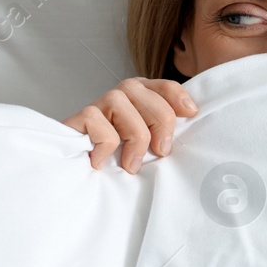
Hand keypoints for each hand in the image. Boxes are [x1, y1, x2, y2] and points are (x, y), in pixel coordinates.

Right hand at [61, 78, 198, 173]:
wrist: (77, 180)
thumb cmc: (118, 165)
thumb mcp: (149, 150)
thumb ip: (164, 137)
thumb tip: (190, 128)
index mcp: (139, 101)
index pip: (162, 85)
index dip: (178, 96)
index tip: (190, 114)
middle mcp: (118, 97)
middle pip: (144, 92)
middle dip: (160, 122)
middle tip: (160, 152)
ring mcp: (96, 106)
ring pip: (119, 101)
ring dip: (134, 135)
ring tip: (131, 164)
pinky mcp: (76, 120)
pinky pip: (96, 121)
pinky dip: (105, 144)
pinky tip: (101, 161)